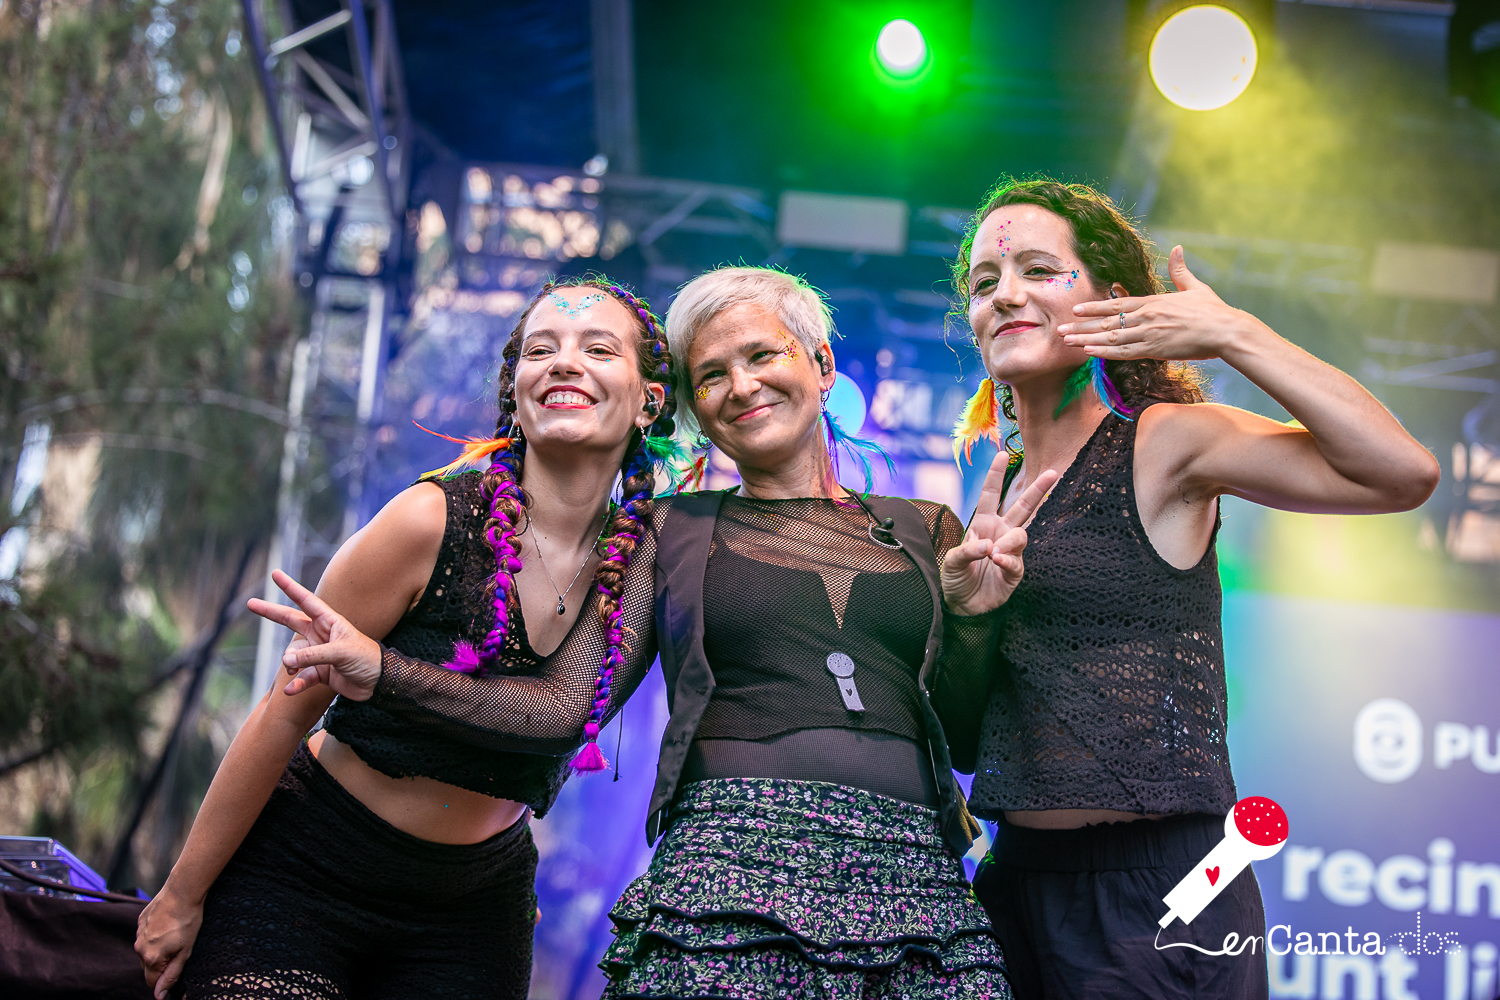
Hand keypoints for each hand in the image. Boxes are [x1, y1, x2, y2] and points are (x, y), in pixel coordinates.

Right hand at [136, 886, 202, 999]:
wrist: (182, 892)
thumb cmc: (188, 921)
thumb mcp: (185, 952)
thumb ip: (171, 975)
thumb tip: (159, 995)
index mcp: (150, 958)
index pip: (151, 981)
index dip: (164, 978)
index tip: (176, 965)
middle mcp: (139, 947)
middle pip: (149, 966)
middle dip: (162, 961)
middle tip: (179, 946)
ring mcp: (138, 933)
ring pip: (147, 950)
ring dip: (158, 947)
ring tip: (174, 933)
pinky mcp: (140, 921)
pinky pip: (146, 935)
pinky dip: (155, 934)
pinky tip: (168, 923)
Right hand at [247, 569, 381, 700]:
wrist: (380, 684)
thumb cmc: (367, 659)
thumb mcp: (341, 653)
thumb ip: (313, 656)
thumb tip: (286, 661)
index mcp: (329, 622)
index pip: (306, 601)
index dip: (290, 587)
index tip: (275, 574)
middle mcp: (321, 635)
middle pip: (291, 620)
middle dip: (271, 612)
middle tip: (250, 603)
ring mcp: (319, 653)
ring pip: (293, 656)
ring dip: (291, 665)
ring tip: (293, 672)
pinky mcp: (320, 673)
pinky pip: (301, 677)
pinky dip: (295, 684)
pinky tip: (291, 691)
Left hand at [941, 458, 1059, 615]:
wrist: (961, 604)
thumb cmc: (955, 577)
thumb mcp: (952, 560)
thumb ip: (967, 550)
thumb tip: (989, 546)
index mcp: (983, 524)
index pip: (990, 495)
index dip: (996, 475)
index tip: (1002, 454)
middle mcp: (999, 533)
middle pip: (1022, 507)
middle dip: (1037, 489)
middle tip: (1052, 472)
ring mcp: (1009, 551)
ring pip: (1021, 535)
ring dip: (1008, 542)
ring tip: (993, 554)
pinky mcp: (1014, 570)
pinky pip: (1017, 560)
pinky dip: (1007, 560)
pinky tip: (997, 561)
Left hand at [1057, 246, 1260, 361]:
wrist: (1227, 330)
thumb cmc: (1213, 311)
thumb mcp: (1195, 287)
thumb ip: (1180, 270)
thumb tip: (1177, 247)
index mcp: (1153, 302)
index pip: (1117, 304)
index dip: (1094, 308)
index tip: (1075, 310)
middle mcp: (1146, 316)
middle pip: (1107, 322)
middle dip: (1081, 326)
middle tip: (1059, 328)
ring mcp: (1149, 334)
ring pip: (1110, 338)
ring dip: (1086, 339)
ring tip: (1066, 341)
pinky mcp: (1155, 350)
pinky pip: (1124, 352)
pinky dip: (1104, 352)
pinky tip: (1088, 352)